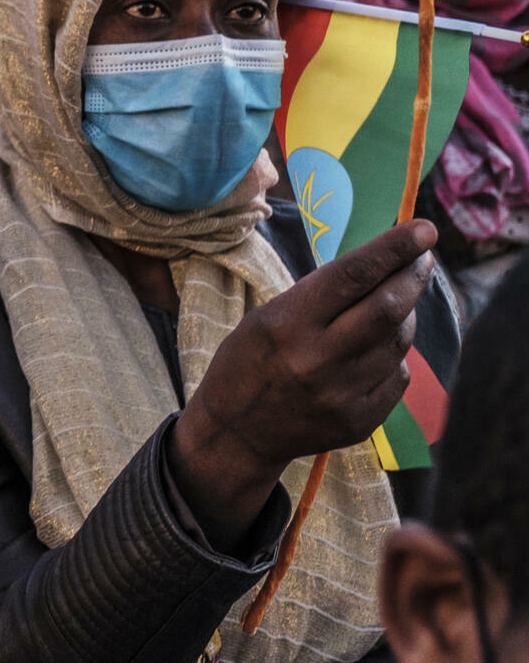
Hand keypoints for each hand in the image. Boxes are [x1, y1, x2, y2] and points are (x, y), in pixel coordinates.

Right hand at [175, 220, 432, 540]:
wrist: (237, 433)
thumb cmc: (247, 363)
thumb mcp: (266, 318)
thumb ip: (320, 298)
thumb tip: (380, 268)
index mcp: (287, 326)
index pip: (351, 277)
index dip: (392, 249)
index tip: (424, 229)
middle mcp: (317, 360)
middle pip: (387, 309)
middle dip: (413, 275)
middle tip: (424, 256)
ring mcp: (342, 395)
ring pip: (398, 342)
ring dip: (405, 314)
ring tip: (393, 303)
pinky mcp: (360, 422)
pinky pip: (396, 376)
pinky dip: (393, 355)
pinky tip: (375, 350)